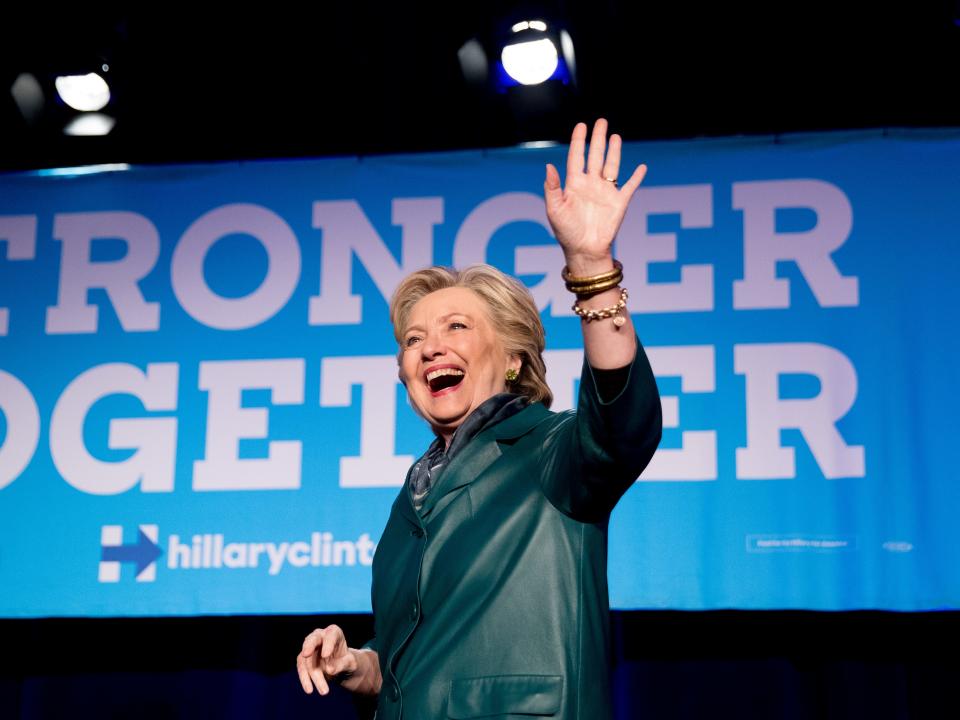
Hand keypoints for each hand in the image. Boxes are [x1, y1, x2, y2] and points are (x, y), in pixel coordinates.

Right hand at [297, 625, 357, 695]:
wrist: (340, 668)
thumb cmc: (347, 661)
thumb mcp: (350, 663)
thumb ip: (342, 664)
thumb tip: (329, 669)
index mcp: (334, 633)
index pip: (331, 635)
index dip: (327, 644)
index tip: (326, 655)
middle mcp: (320, 637)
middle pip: (312, 640)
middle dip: (308, 646)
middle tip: (306, 654)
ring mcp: (310, 648)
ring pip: (306, 659)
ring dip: (312, 675)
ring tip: (324, 691)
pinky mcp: (304, 660)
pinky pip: (301, 668)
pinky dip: (305, 679)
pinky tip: (310, 690)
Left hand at [544, 118, 646, 274]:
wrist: (584, 250)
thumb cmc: (566, 232)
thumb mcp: (554, 209)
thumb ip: (552, 188)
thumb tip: (548, 166)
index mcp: (574, 184)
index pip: (577, 157)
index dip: (579, 141)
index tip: (581, 125)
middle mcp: (591, 184)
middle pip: (596, 156)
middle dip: (598, 139)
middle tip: (601, 122)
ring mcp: (605, 192)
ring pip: (612, 166)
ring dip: (614, 151)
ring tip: (616, 136)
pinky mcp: (619, 203)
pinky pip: (630, 187)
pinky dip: (637, 177)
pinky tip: (641, 167)